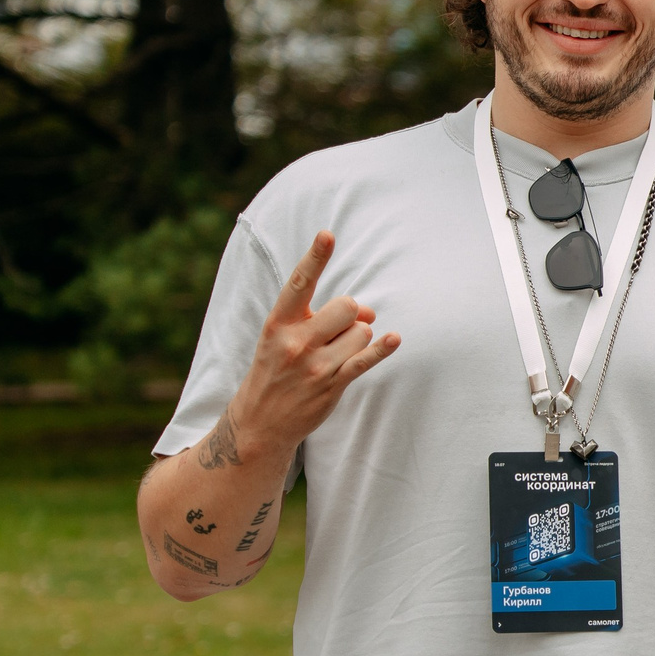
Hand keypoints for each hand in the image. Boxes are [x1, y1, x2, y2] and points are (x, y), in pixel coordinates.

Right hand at [227, 232, 398, 460]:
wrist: (260, 421)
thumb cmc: (277, 370)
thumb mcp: (285, 338)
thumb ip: (324, 319)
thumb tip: (370, 315)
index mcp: (279, 323)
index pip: (300, 283)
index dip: (315, 258)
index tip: (327, 234)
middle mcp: (296, 341)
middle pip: (348, 306)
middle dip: (352, 314)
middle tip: (337, 332)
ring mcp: (315, 364)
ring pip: (362, 332)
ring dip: (359, 339)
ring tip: (336, 355)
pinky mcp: (332, 384)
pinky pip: (366, 360)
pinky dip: (383, 349)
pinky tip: (394, 340)